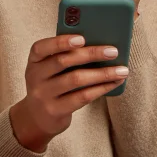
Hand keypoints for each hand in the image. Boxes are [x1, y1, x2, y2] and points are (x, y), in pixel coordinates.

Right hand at [9, 34, 128, 152]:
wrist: (36, 118)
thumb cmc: (50, 84)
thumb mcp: (49, 69)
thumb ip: (65, 55)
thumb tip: (100, 44)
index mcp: (34, 60)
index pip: (41, 47)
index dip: (61, 42)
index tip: (82, 38)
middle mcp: (35, 77)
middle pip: (64, 61)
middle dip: (91, 54)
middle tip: (113, 51)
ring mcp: (43, 95)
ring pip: (76, 80)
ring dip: (103, 73)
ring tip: (122, 70)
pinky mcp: (56, 110)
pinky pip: (82, 97)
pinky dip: (101, 88)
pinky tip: (114, 83)